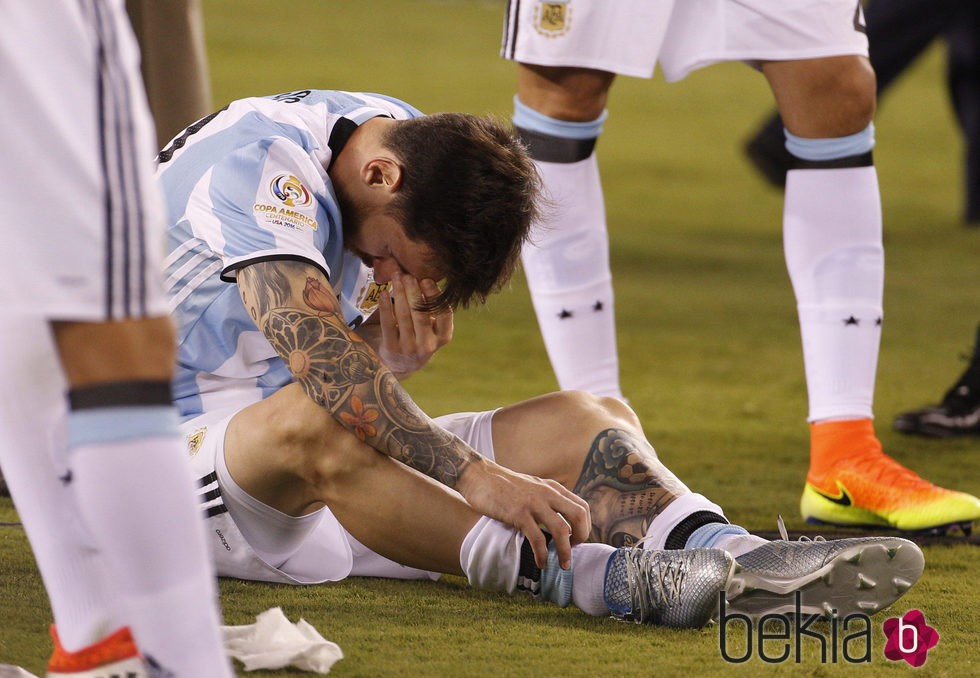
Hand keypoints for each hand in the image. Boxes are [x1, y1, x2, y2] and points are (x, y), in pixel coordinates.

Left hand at [376, 272, 452, 377]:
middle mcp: (427, 345)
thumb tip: (424, 277)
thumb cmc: (420, 336)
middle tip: (408, 275)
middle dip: (413, 292)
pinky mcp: (392, 349)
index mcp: (443, 337)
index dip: (435, 296)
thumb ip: (431, 308)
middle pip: (421, 313)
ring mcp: (409, 348)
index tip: (427, 279)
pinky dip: (385, 306)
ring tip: (396, 277)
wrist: (402, 364)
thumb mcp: (433, 327)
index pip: (444, 314)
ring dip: (399, 293)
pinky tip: (384, 293)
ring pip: (404, 316)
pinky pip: (387, 323)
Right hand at [455, 459, 590, 569]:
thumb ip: (546, 497)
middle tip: (574, 551)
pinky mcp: (518, 514)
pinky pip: (537, 538)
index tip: (576, 539)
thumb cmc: (503, 484)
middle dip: (581, 537)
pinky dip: (542, 554)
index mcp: (552, 488)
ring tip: (563, 565)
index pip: (582, 506)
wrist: (479, 476)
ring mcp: (533, 503)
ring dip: (565, 551)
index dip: (585, 526)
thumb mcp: (532, 485)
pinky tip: (540, 562)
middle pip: (578, 515)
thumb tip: (558, 517)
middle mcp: (547, 493)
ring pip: (561, 530)